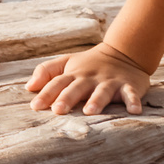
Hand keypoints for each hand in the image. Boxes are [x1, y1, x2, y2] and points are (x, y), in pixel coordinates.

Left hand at [26, 42, 152, 115]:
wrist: (124, 52)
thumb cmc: (89, 64)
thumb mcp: (67, 63)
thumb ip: (46, 72)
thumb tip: (29, 87)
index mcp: (74, 74)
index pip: (57, 83)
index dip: (46, 93)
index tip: (36, 106)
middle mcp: (91, 78)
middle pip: (77, 87)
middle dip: (68, 98)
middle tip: (58, 110)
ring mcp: (110, 82)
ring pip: (102, 91)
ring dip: (97, 100)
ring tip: (90, 111)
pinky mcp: (128, 86)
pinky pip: (131, 94)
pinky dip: (133, 101)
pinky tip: (134, 111)